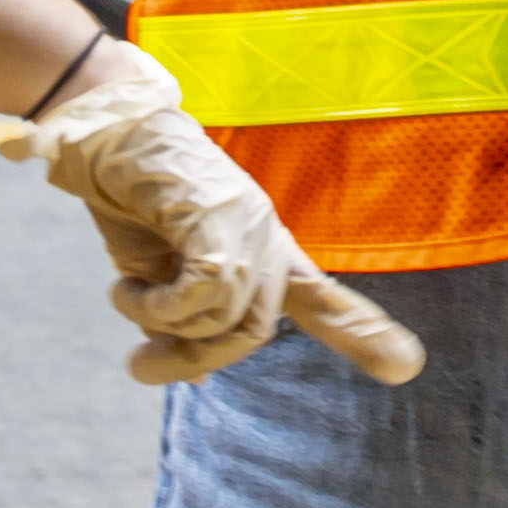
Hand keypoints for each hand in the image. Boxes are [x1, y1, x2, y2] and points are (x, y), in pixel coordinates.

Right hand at [2, 39, 426, 388]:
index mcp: (260, 246)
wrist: (103, 131)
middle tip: (141, 364)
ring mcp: (247, 220)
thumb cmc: (129, 198)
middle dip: (194, 360)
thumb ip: (185, 316)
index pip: (317, 295)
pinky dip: (157, 306)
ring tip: (126, 296)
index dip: (357, 332)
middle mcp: (265, 233)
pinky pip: (206, 291)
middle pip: (256, 330)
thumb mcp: (158, 271)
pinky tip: (126, 286)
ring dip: (163, 326)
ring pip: (229, 317)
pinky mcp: (219, 213)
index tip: (405, 367)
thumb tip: (197, 376)